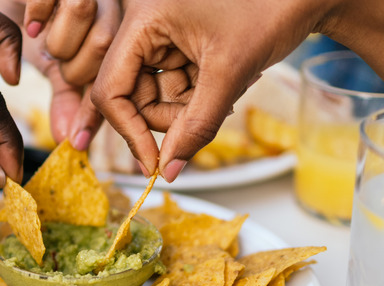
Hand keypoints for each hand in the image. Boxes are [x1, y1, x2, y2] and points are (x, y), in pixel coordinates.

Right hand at [0, 0, 120, 149]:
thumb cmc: (36, 28)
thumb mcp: (55, 67)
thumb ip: (67, 98)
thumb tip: (71, 140)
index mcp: (116, 30)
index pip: (115, 75)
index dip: (94, 112)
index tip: (78, 141)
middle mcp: (108, 2)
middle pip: (104, 41)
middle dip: (74, 67)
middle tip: (56, 66)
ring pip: (83, 12)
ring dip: (57, 40)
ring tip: (41, 41)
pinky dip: (39, 11)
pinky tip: (31, 25)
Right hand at [91, 0, 325, 181]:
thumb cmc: (272, 10)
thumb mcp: (230, 73)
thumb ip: (196, 125)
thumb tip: (168, 170)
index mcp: (143, 20)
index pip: (112, 89)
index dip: (129, 131)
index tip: (153, 164)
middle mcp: (143, 26)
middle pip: (133, 97)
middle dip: (170, 117)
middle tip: (208, 116)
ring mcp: (160, 36)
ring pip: (155, 97)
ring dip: (188, 109)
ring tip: (227, 91)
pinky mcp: (176, 45)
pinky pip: (173, 88)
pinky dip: (197, 98)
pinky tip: (226, 84)